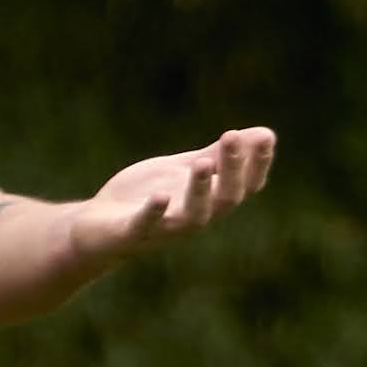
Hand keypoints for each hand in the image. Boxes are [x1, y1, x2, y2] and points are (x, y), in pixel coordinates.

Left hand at [74, 127, 279, 265]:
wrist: (99, 227)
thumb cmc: (147, 197)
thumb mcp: (186, 170)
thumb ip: (220, 155)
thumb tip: (267, 133)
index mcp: (210, 200)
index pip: (246, 186)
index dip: (258, 164)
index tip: (266, 138)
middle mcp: (196, 217)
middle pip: (226, 198)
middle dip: (232, 168)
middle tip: (231, 136)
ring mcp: (166, 228)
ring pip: (195, 216)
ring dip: (201, 191)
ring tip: (203, 163)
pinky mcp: (134, 234)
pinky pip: (148, 226)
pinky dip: (155, 212)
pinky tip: (160, 196)